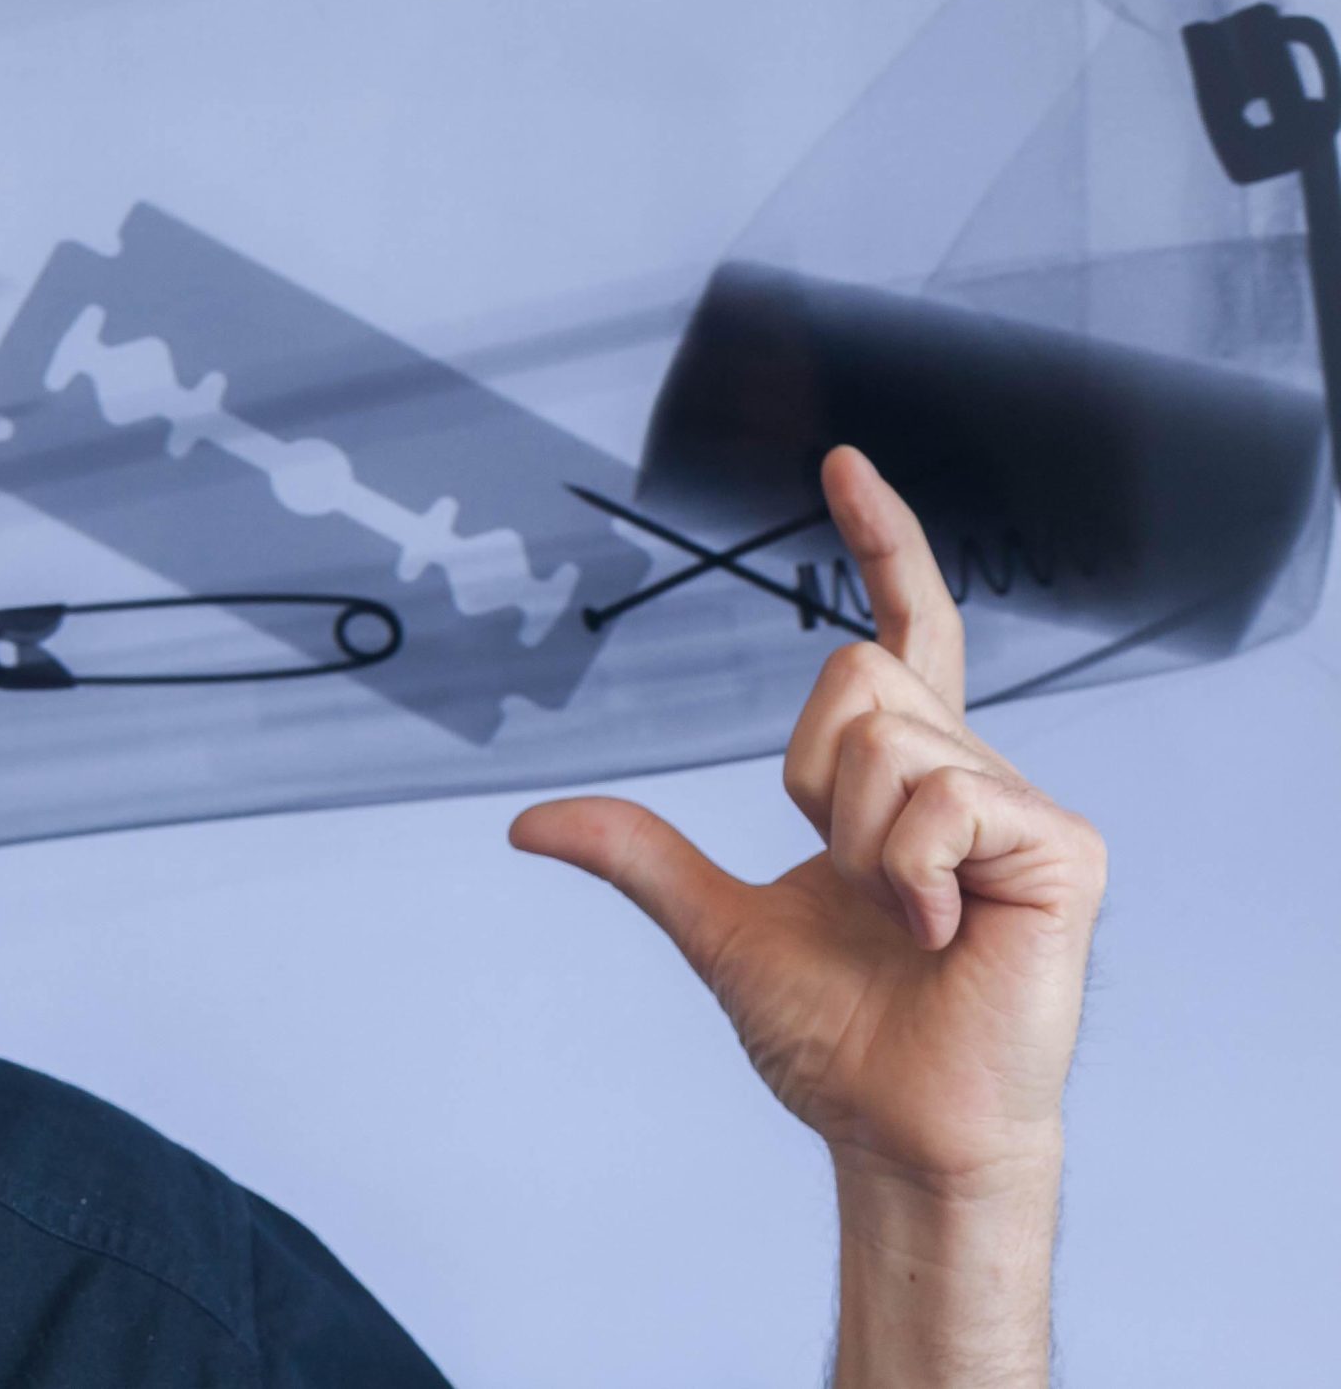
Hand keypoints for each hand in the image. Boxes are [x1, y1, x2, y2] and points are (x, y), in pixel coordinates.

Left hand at [509, 445, 1108, 1193]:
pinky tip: (940, 929)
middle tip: (855, 882)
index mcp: (902, 777)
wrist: (898, 1128)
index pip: (899, 629)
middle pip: (853, 675)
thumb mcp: (714, 926)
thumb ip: (639, 855)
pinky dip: (912, 871)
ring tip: (904, 917)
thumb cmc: (837, 1036)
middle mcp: (968, 771)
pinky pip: (944, 800)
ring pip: (887, 741)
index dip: (879, 541)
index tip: (840, 463)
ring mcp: (1021, 806)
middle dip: (815, 780)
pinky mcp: (1061, 849)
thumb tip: (529, 822)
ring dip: (861, 844)